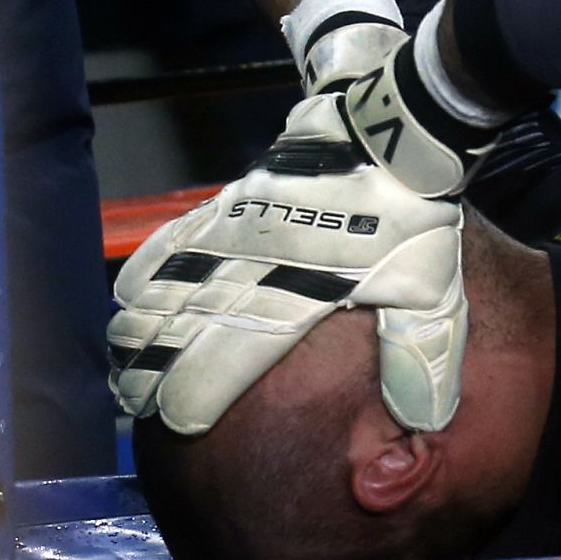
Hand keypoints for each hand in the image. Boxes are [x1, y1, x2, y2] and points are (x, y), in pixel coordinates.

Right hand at [107, 93, 467, 434]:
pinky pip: (169, 239)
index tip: (174, 422)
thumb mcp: (433, 294)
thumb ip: (420, 360)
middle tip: (138, 401)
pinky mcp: (229, 199)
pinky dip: (144, 271)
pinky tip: (129, 295)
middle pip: (173, 331)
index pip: (221, 362)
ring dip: (138, 326)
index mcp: (291, 303)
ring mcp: (230, 232)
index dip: (190, 397)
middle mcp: (245, 271)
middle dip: (149, 371)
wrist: (392, 136)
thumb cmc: (414, 219)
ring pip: (159, 287)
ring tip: (127, 360)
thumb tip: (424, 422)